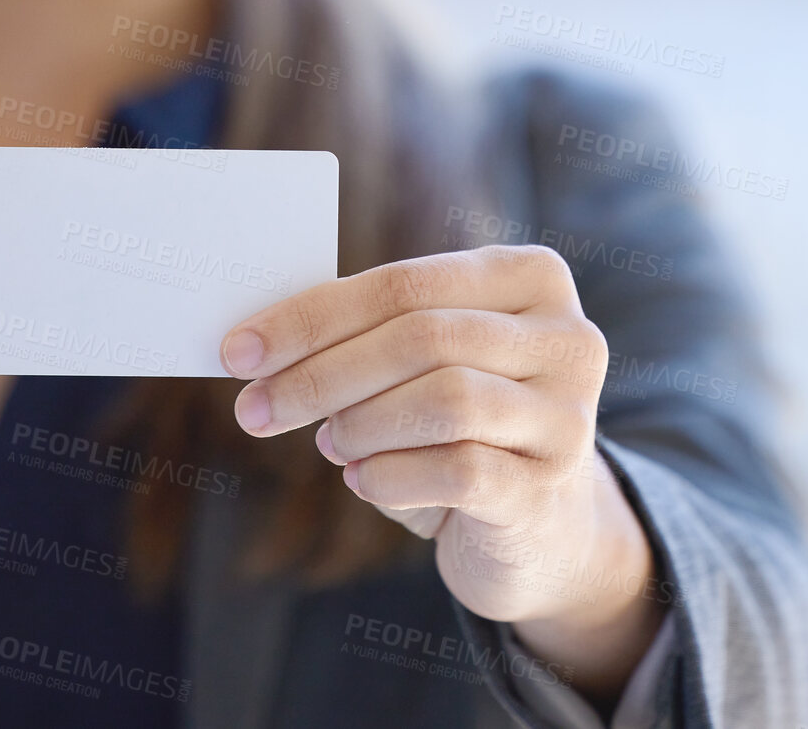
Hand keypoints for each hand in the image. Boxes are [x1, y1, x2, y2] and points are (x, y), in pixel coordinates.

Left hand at [220, 244, 667, 698]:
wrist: (537, 528)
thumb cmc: (459, 424)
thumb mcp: (420, 365)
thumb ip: (365, 335)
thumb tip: (258, 344)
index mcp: (531, 278)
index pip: (403, 283)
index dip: (311, 317)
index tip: (238, 350)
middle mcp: (567, 339)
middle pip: (421, 338)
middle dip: (320, 374)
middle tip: (253, 408)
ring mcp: (569, 417)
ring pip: (443, 400)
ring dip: (359, 424)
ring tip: (331, 443)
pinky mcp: (550, 491)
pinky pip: (457, 472)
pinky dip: (389, 476)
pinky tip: (363, 480)